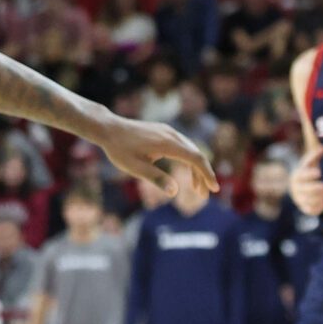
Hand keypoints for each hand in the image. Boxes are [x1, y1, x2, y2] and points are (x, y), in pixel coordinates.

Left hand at [88, 114, 217, 194]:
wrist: (108, 128)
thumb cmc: (119, 149)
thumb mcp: (135, 167)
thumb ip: (155, 178)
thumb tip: (174, 192)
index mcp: (167, 144)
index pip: (196, 158)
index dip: (207, 174)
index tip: (214, 188)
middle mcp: (172, 135)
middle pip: (196, 155)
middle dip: (203, 175)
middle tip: (205, 195)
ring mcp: (168, 132)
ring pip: (190, 150)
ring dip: (196, 169)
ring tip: (196, 188)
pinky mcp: (164, 132)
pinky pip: (183, 146)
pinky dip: (188, 160)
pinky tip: (185, 173)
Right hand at [290, 150, 322, 216]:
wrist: (305, 187)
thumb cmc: (311, 171)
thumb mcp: (312, 162)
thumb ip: (315, 155)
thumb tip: (322, 147)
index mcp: (297, 176)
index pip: (301, 175)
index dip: (309, 174)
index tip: (319, 173)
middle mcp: (296, 188)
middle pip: (303, 190)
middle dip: (313, 189)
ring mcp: (299, 199)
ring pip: (306, 201)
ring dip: (317, 198)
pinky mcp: (304, 208)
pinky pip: (309, 210)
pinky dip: (318, 208)